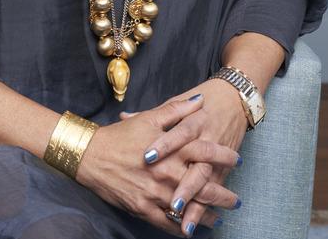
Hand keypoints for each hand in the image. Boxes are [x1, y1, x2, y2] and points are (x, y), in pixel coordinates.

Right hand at [75, 95, 239, 233]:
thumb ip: (177, 110)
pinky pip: (168, 223)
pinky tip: (191, 230)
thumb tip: (199, 101)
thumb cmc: (121, 136)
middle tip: (235, 200)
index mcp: (171, 148)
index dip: (224, 156)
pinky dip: (182, 228)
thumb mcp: (149, 118)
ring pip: (189, 208)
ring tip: (220, 218)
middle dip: (223, 195)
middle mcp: (167, 172)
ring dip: (207, 215)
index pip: (206, 152)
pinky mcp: (144, 209)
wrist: (91, 156)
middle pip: (203, 185)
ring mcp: (156, 194)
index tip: (236, 160)